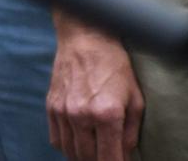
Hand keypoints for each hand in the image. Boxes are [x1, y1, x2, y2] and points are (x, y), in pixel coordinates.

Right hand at [47, 24, 140, 159]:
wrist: (86, 39)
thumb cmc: (115, 67)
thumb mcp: (135, 99)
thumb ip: (131, 132)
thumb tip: (125, 155)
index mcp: (107, 115)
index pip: (109, 159)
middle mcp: (81, 115)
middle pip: (86, 158)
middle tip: (108, 158)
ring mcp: (63, 111)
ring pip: (69, 151)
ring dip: (82, 158)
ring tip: (94, 155)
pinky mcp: (51, 105)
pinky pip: (56, 138)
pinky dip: (67, 147)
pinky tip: (78, 143)